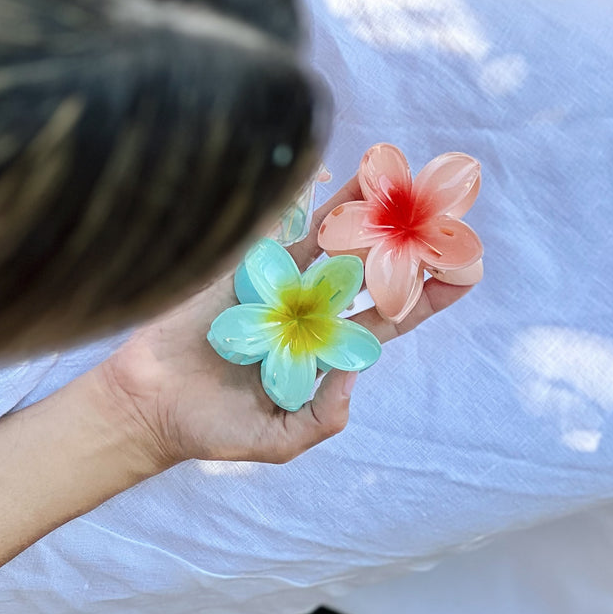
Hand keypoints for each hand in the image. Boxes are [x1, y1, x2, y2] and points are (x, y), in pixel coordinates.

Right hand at [93, 175, 473, 472]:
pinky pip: (274, 225)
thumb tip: (357, 370)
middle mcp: (309, 308)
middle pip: (367, 266)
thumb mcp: (278, 441)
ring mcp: (276, 282)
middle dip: (402, 239)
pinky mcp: (239, 265)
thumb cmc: (213, 430)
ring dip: (360, 208)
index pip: (389, 314)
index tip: (467, 270)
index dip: (427, 294)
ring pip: (328, 238)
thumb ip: (322, 417)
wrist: (145, 406)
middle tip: (439, 208)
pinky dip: (298, 198)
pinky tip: (326, 172)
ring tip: (393, 176)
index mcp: (326, 347)